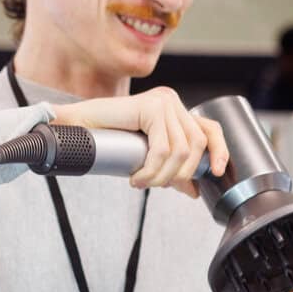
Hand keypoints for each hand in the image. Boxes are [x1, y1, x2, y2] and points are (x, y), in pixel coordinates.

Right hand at [49, 89, 228, 197]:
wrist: (73, 128)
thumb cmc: (106, 142)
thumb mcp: (147, 157)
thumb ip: (172, 169)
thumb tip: (194, 190)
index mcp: (175, 111)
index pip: (210, 130)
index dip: (219, 152)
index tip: (217, 173)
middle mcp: (172, 101)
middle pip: (197, 145)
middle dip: (180, 174)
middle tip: (154, 185)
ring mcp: (163, 101)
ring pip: (181, 151)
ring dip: (163, 175)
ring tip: (142, 182)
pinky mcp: (152, 106)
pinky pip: (162, 149)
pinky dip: (152, 170)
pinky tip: (137, 177)